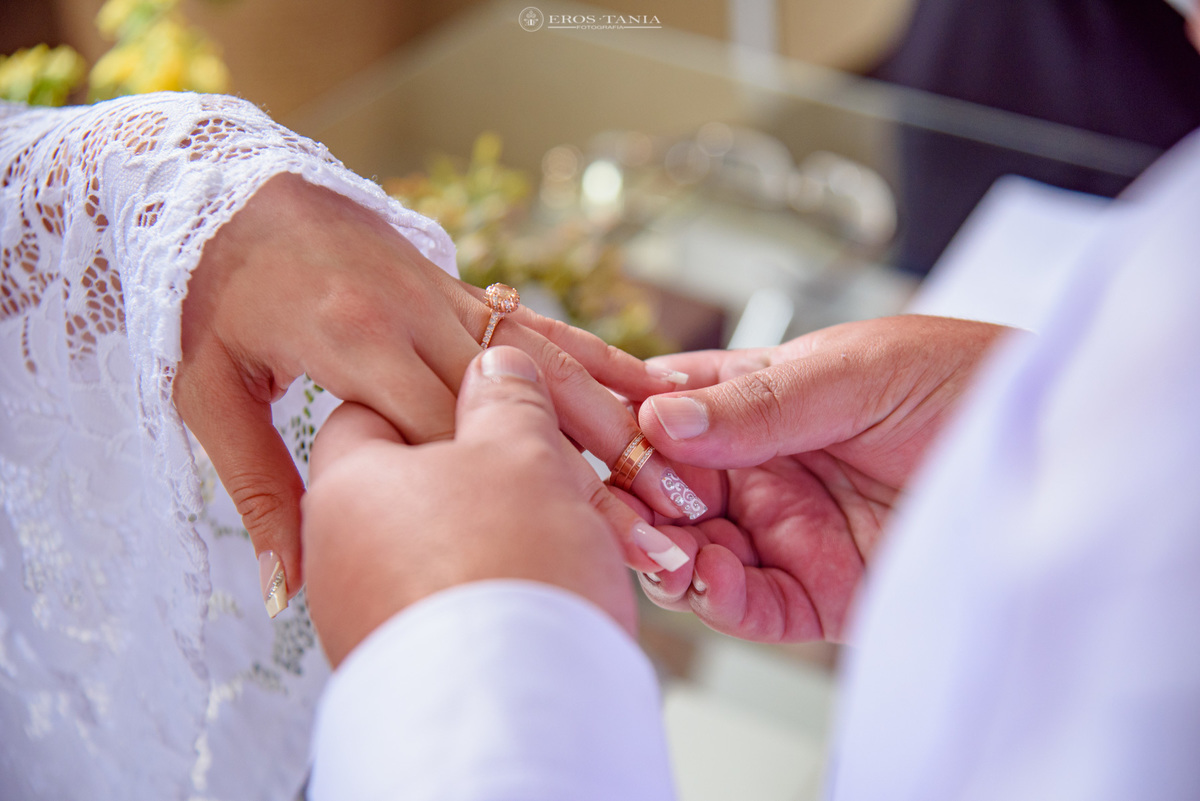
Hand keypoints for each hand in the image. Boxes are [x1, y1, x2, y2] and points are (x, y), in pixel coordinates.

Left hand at [174, 174, 690, 610]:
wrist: (224, 188)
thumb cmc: (208, 294)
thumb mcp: (210, 392)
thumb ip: (258, 489)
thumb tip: (281, 589)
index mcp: (355, 342)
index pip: (453, 432)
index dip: (520, 493)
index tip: (580, 549)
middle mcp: (415, 316)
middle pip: (526, 405)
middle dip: (602, 468)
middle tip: (670, 522)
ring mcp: (445, 296)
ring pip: (550, 362)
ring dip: (620, 420)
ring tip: (682, 471)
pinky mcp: (458, 286)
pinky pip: (540, 326)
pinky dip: (599, 358)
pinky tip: (651, 387)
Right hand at [624, 316, 1009, 641]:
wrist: (1057, 448)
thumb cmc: (965, 381)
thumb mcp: (855, 370)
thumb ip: (759, 402)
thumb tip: (662, 419)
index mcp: (752, 401)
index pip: (656, 410)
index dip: (615, 420)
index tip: (591, 429)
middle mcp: (756, 469)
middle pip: (658, 490)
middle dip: (631, 497)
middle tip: (629, 500)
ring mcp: (781, 532)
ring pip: (688, 552)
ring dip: (664, 551)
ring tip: (671, 544)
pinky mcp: (816, 592)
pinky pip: (747, 606)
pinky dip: (718, 599)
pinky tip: (711, 576)